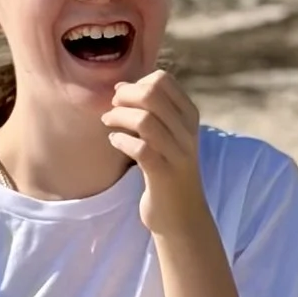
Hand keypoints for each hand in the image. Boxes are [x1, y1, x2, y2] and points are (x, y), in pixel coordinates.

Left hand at [102, 68, 207, 237]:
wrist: (182, 216)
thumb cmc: (168, 170)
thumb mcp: (168, 135)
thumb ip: (152, 111)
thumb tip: (121, 87)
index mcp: (189, 116)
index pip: (163, 80)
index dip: (136, 83)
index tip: (123, 98)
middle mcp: (187, 131)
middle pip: (152, 94)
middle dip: (124, 97)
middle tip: (113, 108)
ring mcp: (177, 153)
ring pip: (144, 119)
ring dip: (118, 117)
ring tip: (108, 124)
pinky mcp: (163, 174)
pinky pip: (139, 148)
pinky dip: (120, 141)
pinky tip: (114, 142)